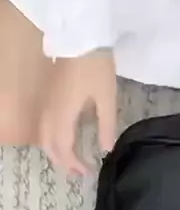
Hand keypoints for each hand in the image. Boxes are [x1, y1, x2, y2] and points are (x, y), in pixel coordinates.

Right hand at [39, 49, 116, 173]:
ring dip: (55, 151)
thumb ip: (106, 125)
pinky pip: (44, 124)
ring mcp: (47, 103)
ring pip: (43, 135)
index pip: (63, 148)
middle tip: (79, 172)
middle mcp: (50, 112)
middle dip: (62, 162)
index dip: (74, 164)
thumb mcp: (107, 98)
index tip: (89, 172)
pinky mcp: (49, 95)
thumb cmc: (96, 67)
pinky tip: (64, 138)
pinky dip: (51, 138)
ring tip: (71, 159)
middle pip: (48, 145)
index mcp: (63, 114)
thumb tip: (106, 149)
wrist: (80, 36)